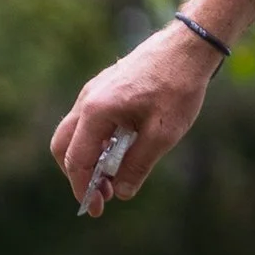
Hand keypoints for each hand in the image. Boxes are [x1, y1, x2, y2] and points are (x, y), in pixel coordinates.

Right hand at [51, 20, 226, 213]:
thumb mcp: (163, 134)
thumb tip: (122, 192)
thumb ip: (138, 165)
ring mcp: (94, 90)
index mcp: (97, 111)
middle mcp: (88, 99)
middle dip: (77, 175)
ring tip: (113, 176)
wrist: (189, 45)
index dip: (83, 188)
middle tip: (101, 196)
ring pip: (74, 132)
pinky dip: (95, 141)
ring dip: (87, 158)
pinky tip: (120, 150)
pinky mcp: (105, 86)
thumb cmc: (178, 87)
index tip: (96, 209)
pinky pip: (88, 120)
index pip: (77, 160)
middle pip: (64, 146)